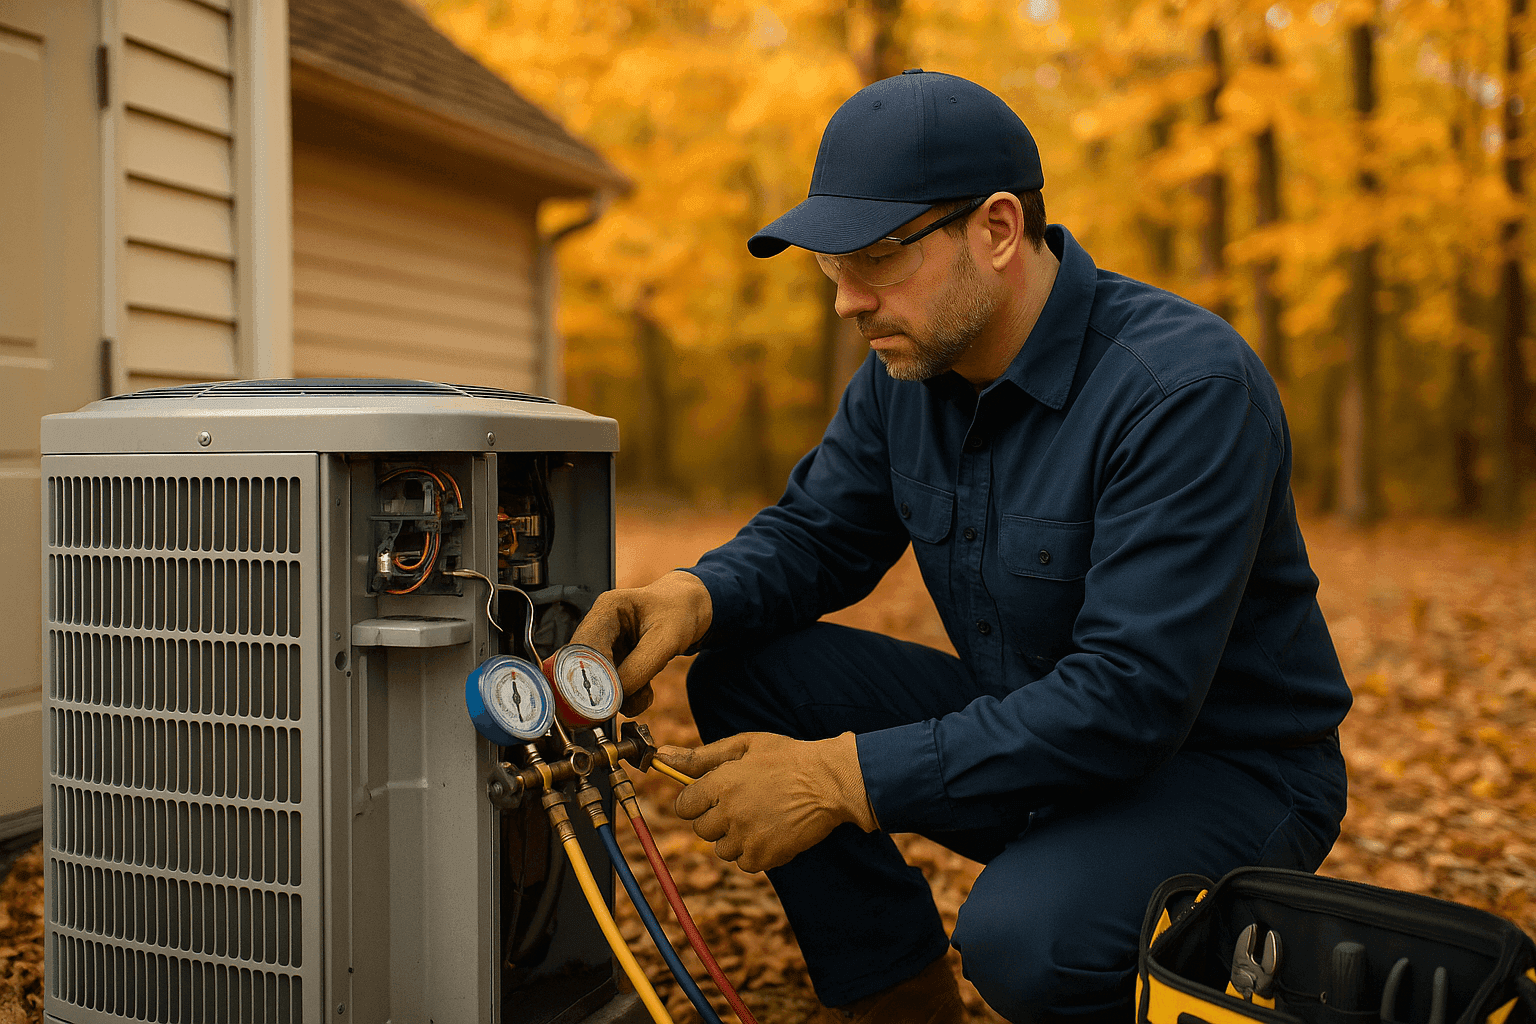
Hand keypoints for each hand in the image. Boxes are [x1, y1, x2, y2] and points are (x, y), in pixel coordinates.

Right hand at [571, 570, 712, 716]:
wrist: (691, 610)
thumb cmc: (680, 613)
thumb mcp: (666, 640)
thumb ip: (639, 668)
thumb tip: (616, 697)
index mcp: (607, 609)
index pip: (585, 647)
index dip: (591, 674)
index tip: (606, 698)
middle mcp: (600, 626)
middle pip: (586, 666)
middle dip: (607, 689)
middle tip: (623, 703)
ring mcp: (606, 645)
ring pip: (600, 681)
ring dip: (623, 695)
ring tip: (646, 692)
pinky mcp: (614, 661)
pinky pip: (614, 687)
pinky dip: (630, 696)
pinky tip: (646, 690)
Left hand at [659, 732, 877, 872]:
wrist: (831, 782)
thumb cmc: (788, 758)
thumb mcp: (745, 746)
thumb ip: (701, 756)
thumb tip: (663, 757)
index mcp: (721, 782)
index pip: (684, 805)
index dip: (697, 801)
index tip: (712, 797)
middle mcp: (729, 811)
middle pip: (701, 829)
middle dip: (717, 818)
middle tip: (744, 804)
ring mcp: (746, 836)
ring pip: (721, 848)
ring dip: (735, 837)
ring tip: (760, 816)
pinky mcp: (764, 856)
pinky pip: (743, 862)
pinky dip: (754, 852)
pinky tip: (771, 830)